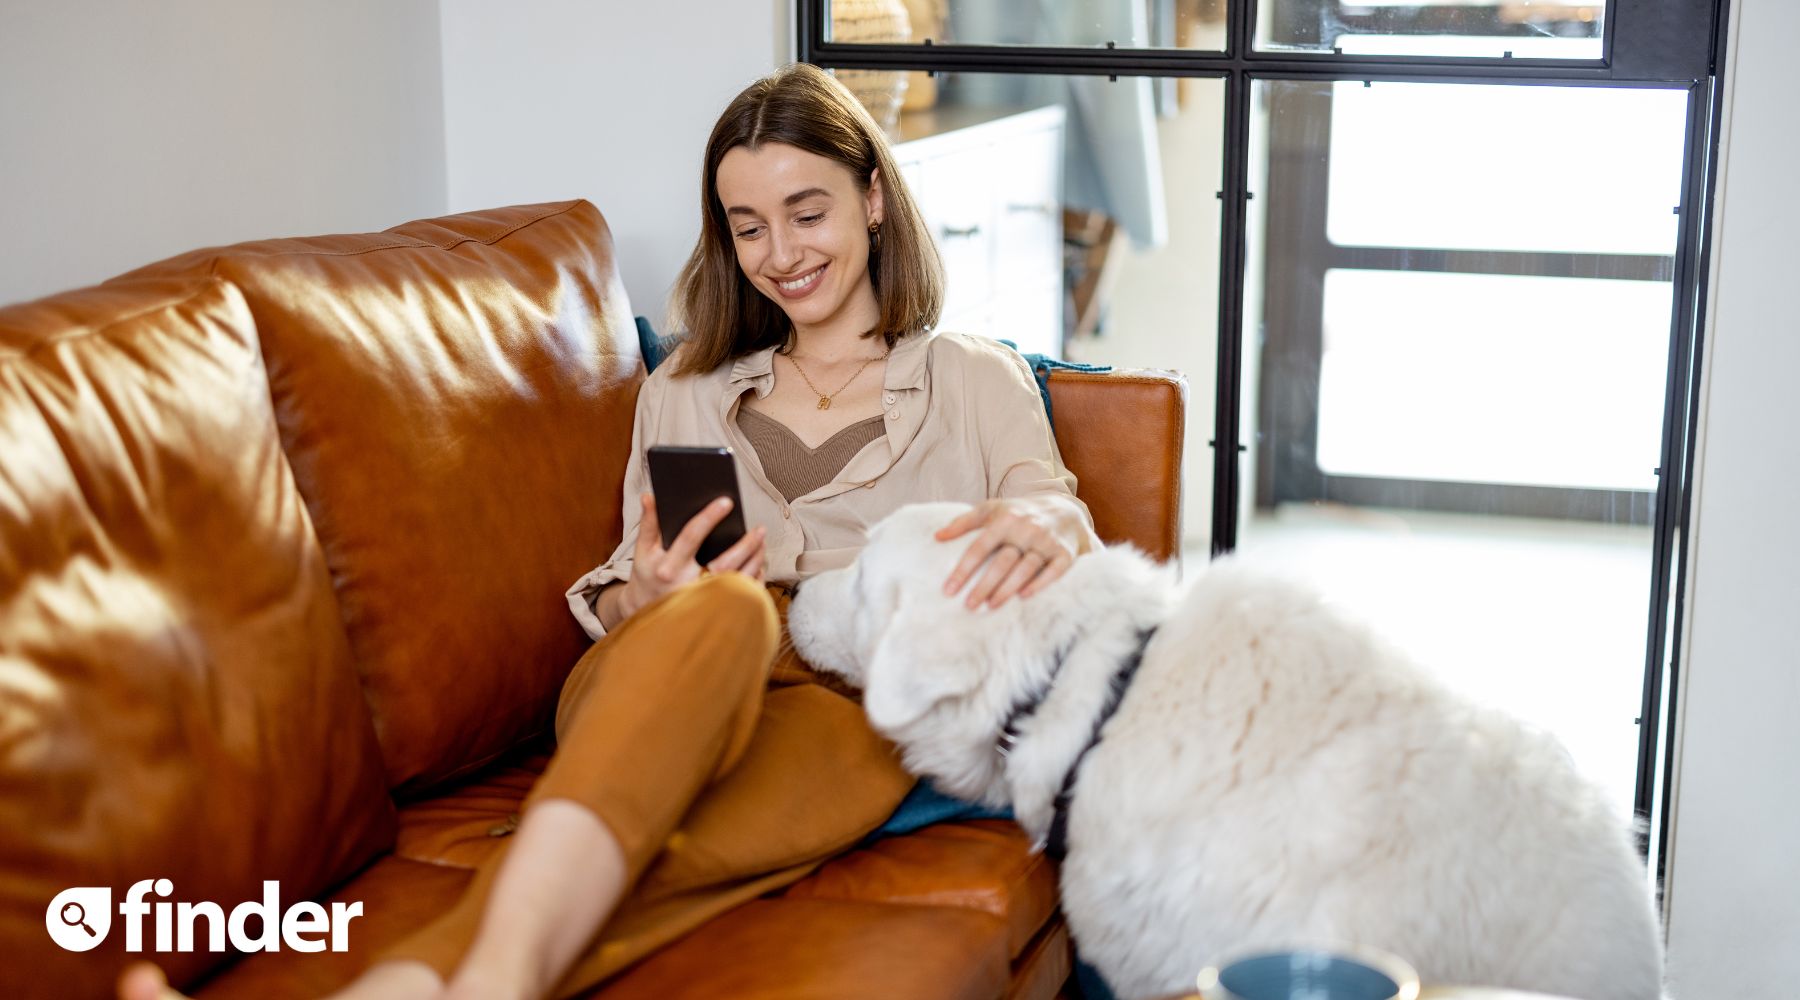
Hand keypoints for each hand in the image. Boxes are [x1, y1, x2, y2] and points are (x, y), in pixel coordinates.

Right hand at [620, 493, 765, 618]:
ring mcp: (703, 601)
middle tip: (760, 529)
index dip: (709, 517)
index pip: (690, 537)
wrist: (648, 613)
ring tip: (762, 542)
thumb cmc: (648, 576)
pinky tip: (758, 564)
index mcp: (668, 568)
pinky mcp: (715, 610)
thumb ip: (648, 524)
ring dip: (755, 560)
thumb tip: (649, 496)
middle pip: (724, 563)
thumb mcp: (644, 551)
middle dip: (746, 545)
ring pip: (738, 581)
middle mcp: (687, 586)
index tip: (727, 501)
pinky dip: (754, 579)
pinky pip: (742, 596)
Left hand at [935, 497, 1078, 610]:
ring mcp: (1047, 542)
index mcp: (1006, 519)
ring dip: (1008, 588)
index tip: (949, 590)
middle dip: (985, 584)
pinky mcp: (1065, 553)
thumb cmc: (1019, 513)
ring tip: (991, 606)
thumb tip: (936, 537)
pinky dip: (1040, 583)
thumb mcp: (992, 509)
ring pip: (1026, 567)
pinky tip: (1024, 596)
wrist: (1065, 510)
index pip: (980, 546)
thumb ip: (964, 522)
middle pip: (1002, 561)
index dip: (964, 569)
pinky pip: (1054, 570)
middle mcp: (1027, 529)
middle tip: (969, 605)